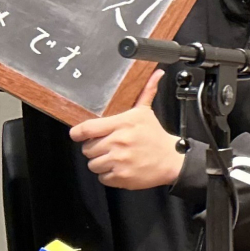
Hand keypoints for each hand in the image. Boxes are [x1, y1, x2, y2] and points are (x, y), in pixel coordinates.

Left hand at [71, 70, 182, 189]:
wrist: (172, 160)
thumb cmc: (156, 137)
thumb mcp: (146, 113)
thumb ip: (146, 92)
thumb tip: (156, 73)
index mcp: (123, 124)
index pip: (87, 128)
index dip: (77, 133)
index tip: (77, 134)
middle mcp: (119, 142)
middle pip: (88, 148)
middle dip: (95, 148)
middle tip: (109, 146)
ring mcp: (119, 160)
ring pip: (93, 164)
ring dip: (101, 163)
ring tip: (115, 158)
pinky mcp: (121, 176)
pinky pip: (102, 177)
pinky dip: (109, 175)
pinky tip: (120, 168)